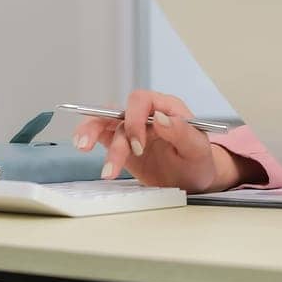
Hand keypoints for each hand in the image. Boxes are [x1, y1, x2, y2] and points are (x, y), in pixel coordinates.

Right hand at [72, 89, 247, 193]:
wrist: (193, 181)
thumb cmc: (198, 162)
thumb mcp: (197, 150)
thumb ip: (181, 132)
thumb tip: (160, 118)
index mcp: (167, 108)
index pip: (143, 101)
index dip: (135, 120)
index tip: (138, 146)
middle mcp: (147, 115)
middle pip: (120, 110)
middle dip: (114, 133)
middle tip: (118, 158)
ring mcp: (133, 129)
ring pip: (106, 122)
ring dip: (93, 133)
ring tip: (83, 147)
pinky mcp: (123, 145)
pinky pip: (102, 135)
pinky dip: (90, 138)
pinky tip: (82, 146)